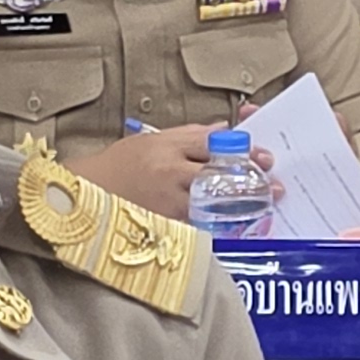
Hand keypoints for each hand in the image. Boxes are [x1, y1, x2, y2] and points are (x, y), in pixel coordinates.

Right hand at [74, 126, 270, 218]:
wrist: (86, 194)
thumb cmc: (119, 165)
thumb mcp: (152, 140)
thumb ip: (190, 135)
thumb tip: (222, 131)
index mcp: (167, 146)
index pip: (212, 144)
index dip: (242, 150)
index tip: (264, 156)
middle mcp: (169, 172)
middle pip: (218, 174)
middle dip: (249, 180)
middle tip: (273, 186)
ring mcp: (167, 201)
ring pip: (212, 203)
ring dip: (240, 206)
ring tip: (262, 209)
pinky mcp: (164, 225)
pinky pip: (197, 226)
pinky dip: (218, 227)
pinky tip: (235, 229)